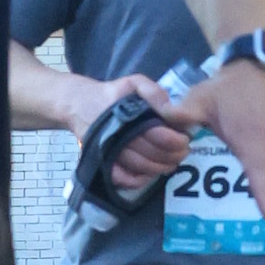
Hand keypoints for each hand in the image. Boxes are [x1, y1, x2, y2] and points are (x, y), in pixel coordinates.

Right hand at [65, 72, 193, 194]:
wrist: (78, 104)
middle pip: (151, 154)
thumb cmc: (110, 94)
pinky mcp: (102, 162)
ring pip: (140, 168)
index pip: (157, 135)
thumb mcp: (133, 83)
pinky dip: (137, 181)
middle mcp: (118, 137)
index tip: (186, 139)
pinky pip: (121, 178)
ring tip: (172, 163)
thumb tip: (171, 108)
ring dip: (160, 168)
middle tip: (184, 152)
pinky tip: (150, 175)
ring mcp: (109, 152)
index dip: (176, 140)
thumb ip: (153, 91)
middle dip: (172, 155)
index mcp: (127, 117)